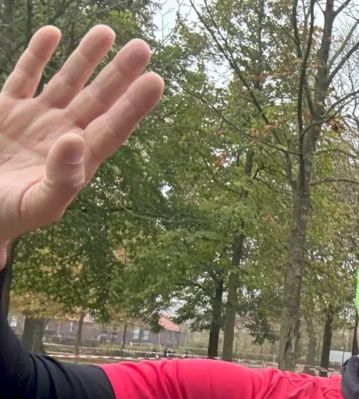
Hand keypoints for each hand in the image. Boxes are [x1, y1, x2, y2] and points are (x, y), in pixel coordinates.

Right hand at [0, 25, 163, 269]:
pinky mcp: (7, 110)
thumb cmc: (9, 216)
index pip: (113, 128)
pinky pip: (24, 77)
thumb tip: (75, 141)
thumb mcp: (37, 205)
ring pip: (67, 82)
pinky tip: (53, 34)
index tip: (155, 81)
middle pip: (98, 100)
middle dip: (119, 74)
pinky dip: (37, 55)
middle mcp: (63, 135)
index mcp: (78, 161)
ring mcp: (36, 120)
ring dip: (86, 58)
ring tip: (107, 32)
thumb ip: (61, 178)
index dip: (134, 106)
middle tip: (143, 48)